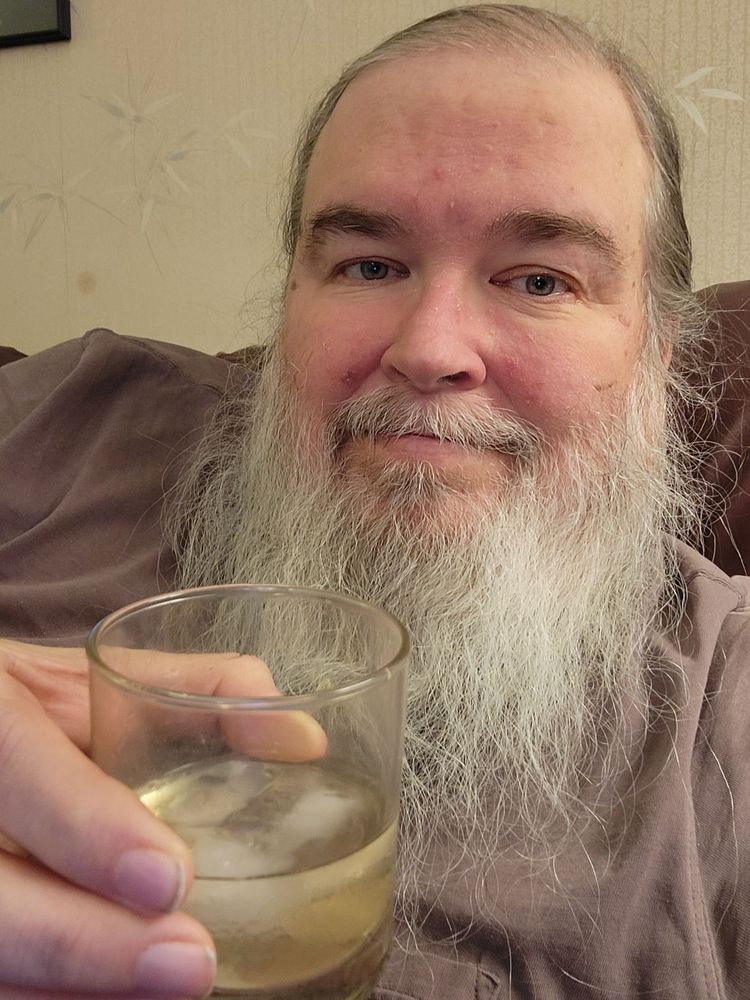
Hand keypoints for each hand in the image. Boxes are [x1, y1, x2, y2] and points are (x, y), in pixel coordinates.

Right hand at [0, 638, 325, 998]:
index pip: (16, 765)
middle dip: (83, 941)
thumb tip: (303, 740)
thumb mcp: (105, 680)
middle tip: (190, 963)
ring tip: (170, 990)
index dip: (83, 827)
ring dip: (76, 984)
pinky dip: (58, 997)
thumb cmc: (37, 709)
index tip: (169, 876)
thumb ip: (199, 690)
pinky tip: (123, 998)